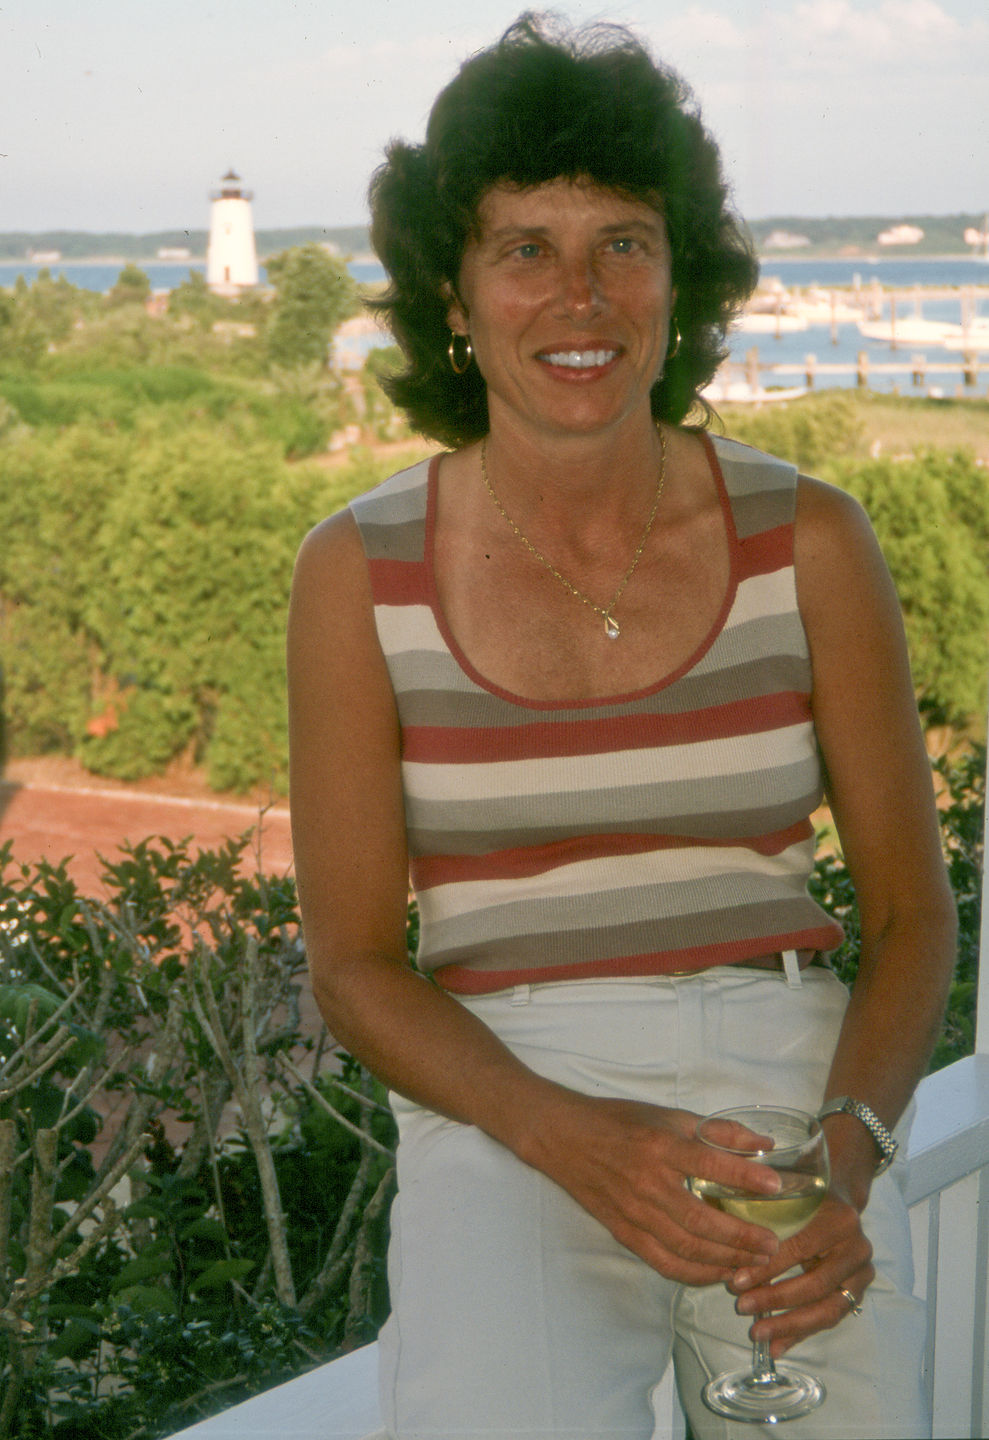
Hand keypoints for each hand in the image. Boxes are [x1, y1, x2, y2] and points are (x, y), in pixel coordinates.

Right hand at [527, 1094, 783, 1286]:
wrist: (564, 1138)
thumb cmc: (620, 1122)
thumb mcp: (669, 1115)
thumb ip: (717, 1131)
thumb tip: (764, 1143)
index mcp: (660, 1147)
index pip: (709, 1163)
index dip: (744, 1175)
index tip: (776, 1185)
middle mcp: (648, 1183)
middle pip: (702, 1220)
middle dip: (742, 1237)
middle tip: (772, 1244)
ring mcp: (634, 1213)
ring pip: (686, 1248)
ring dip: (724, 1260)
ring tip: (754, 1262)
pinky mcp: (624, 1233)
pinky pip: (664, 1262)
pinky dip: (694, 1273)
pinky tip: (718, 1272)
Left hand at [728, 1185, 874, 1356]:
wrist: (838, 1199)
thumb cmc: (803, 1195)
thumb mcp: (787, 1194)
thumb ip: (764, 1213)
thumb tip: (727, 1244)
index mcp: (841, 1220)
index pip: (800, 1248)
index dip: (768, 1268)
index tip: (736, 1281)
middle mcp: (858, 1249)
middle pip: (816, 1285)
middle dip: (776, 1299)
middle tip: (743, 1307)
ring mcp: (862, 1275)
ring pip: (827, 1310)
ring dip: (789, 1325)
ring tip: (758, 1333)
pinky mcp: (858, 1294)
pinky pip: (828, 1320)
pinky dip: (800, 1334)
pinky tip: (776, 1346)